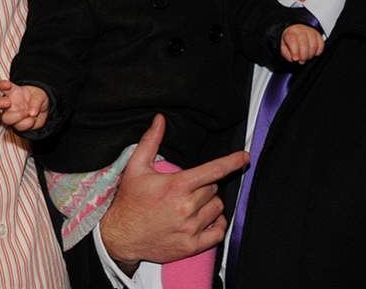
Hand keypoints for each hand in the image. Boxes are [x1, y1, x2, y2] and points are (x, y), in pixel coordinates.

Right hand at [0, 80, 48, 131]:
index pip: (4, 87)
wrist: (44, 111)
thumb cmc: (38, 99)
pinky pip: (19, 126)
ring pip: (5, 118)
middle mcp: (10, 103)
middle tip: (8, 103)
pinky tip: (33, 120)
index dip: (2, 85)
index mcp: (13, 92)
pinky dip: (27, 124)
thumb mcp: (41, 96)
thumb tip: (32, 113)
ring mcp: (12, 114)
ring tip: (27, 113)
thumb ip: (36, 101)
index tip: (7, 85)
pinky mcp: (18, 124)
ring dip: (16, 117)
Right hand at [99, 114, 248, 270]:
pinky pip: (218, 232)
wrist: (119, 237)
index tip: (245, 157)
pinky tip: (205, 219)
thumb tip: (160, 119)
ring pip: (217, 208)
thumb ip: (151, 141)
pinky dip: (216, 224)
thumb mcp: (136, 167)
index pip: (214, 170)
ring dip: (210, 203)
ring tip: (192, 203)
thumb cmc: (129, 201)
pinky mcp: (191, 246)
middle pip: (214, 189)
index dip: (232, 162)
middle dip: (205, 185)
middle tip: (188, 188)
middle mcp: (186, 207)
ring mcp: (190, 228)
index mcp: (177, 186)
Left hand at [281, 24, 324, 63]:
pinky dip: (318, 51)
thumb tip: (292, 58)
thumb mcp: (283, 46)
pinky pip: (321, 44)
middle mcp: (301, 30)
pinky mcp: (318, 35)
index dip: (295, 51)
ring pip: (313, 44)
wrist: (295, 31)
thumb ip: (286, 53)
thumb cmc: (289, 39)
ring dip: (310, 54)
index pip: (293, 41)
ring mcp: (310, 32)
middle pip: (304, 43)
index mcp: (291, 32)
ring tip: (306, 58)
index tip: (295, 59)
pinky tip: (313, 54)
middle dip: (303, 55)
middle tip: (301, 61)